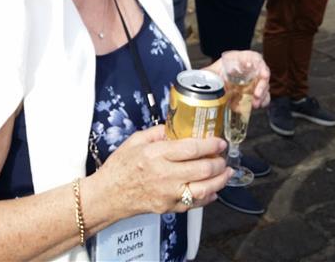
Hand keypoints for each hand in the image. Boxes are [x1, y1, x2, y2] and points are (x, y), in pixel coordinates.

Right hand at [93, 126, 229, 219]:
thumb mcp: (136, 140)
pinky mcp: (169, 208)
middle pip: (203, 169)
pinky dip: (208, 197)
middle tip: (224, 157)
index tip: (220, 142)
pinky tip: (214, 190)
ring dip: (220, 181)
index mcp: (157, 154)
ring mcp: (168, 194)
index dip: (211, 145)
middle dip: (219, 162)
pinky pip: (194, 204)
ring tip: (227, 173)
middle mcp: (165, 175)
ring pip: (204, 189)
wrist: (108, 195)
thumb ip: (158, 132)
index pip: (192, 148)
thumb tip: (177, 126)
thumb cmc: (120, 166)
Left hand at [208, 50, 269, 108]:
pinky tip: (254, 106)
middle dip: (262, 86)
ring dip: (263, 96)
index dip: (261, 66)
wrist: (215, 84)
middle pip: (263, 75)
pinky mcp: (254, 93)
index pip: (256, 59)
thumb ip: (208, 74)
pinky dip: (261, 102)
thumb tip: (202, 79)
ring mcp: (254, 82)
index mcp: (241, 60)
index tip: (263, 75)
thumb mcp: (212, 72)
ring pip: (265, 87)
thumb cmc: (216, 72)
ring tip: (255, 104)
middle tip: (257, 95)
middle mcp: (251, 70)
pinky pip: (263, 97)